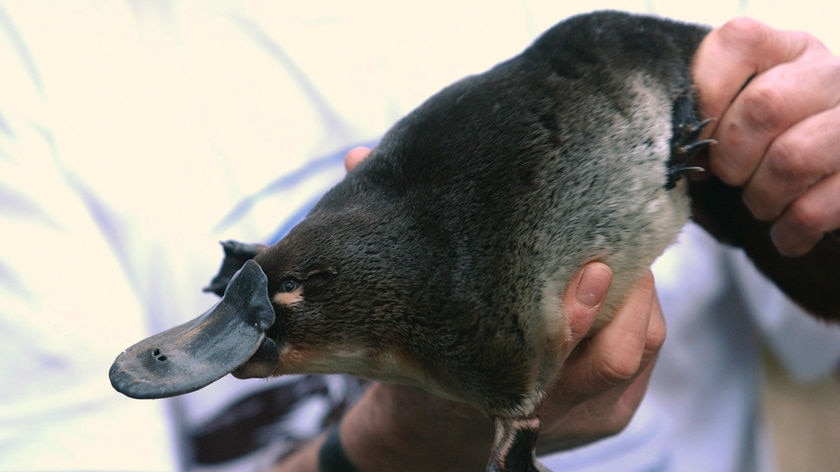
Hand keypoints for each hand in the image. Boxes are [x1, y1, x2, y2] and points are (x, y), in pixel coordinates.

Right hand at [324, 145, 663, 469]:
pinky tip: (626, 280)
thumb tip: (356, 157)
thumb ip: (390, 240)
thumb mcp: (403, 317)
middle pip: (618, 352)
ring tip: (624, 249)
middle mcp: (549, 411)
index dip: (582, 312)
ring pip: (640, 350)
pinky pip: (645, 359)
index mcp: (497, 393)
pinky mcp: (612, 415)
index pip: (563, 358)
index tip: (592, 265)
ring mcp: (587, 418)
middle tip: (619, 239)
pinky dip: (641, 315)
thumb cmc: (419, 372)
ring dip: (640, 298)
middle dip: (629, 292)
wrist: (433, 443)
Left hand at [693, 18, 839, 255]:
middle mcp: (828, 74)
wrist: (806, 195)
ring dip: (761, 196)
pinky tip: (784, 233)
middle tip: (729, 177)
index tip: (696, 137)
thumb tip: (675, 144)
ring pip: (793, 157)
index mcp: (784, 50)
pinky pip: (817, 207)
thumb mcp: (726, 122)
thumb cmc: (753, 156)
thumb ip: (699, 119)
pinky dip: (790, 229)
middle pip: (765, 106)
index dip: (706, 96)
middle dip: (730, 158)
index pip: (739, 42)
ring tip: (759, 204)